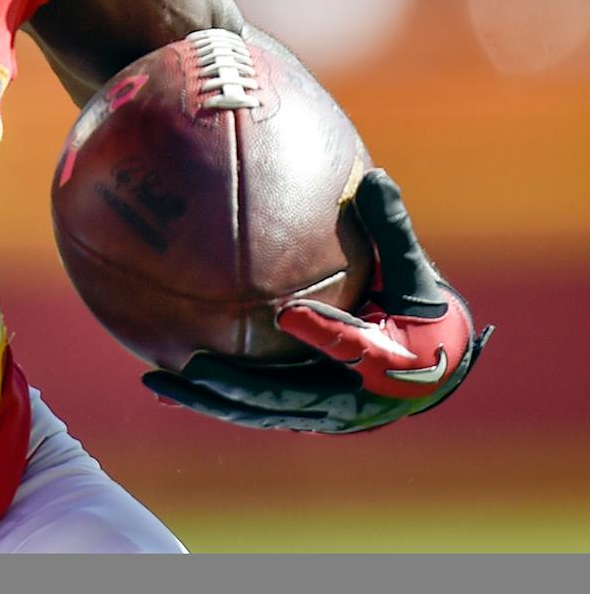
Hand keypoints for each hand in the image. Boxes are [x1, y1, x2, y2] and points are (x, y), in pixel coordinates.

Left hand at [143, 170, 491, 432]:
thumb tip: (375, 177)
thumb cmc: (423, 312)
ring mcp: (323, 414)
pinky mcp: (303, 416)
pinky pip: (252, 409)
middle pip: (287, 397)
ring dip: (210, 399)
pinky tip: (163, 387)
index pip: (351, 347)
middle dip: (239, 386)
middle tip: (194, 365)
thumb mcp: (415, 273)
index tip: (287, 313)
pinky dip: (213, 399)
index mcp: (385, 362)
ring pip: (260, 411)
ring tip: (157, 380)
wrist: (435, 365)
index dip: (322, 332)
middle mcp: (350, 398)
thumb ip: (392, 231)